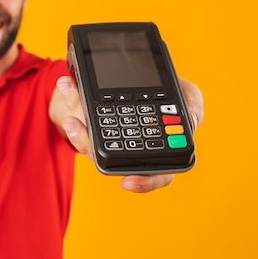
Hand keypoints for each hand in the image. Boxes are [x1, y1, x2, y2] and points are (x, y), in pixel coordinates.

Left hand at [55, 76, 203, 192]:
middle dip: (86, 143)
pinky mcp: (89, 116)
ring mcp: (105, 133)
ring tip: (68, 113)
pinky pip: (77, 109)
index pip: (150, 175)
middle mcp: (125, 147)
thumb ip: (191, 106)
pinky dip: (70, 96)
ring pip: (85, 136)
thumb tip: (189, 118)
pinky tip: (66, 83)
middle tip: (75, 129)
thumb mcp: (188, 95)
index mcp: (154, 150)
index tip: (129, 183)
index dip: (141, 182)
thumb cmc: (169, 95)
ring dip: (74, 124)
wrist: (146, 76)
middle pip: (104, 155)